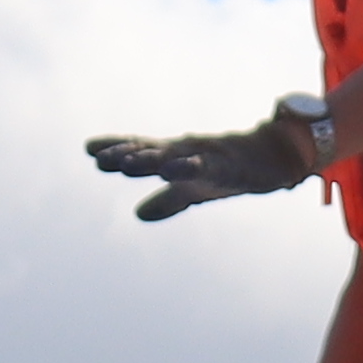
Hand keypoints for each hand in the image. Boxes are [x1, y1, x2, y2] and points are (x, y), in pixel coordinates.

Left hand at [88, 106, 321, 221]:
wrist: (272, 160)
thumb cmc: (230, 172)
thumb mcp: (195, 190)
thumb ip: (166, 200)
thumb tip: (138, 214)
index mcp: (177, 156)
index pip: (142, 149)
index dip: (117, 148)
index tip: (89, 148)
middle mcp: (187, 151)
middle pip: (153, 151)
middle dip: (127, 154)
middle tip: (100, 158)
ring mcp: (207, 157)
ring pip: (175, 157)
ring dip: (152, 159)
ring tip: (128, 163)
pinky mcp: (228, 167)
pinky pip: (207, 166)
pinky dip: (189, 166)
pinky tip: (173, 168)